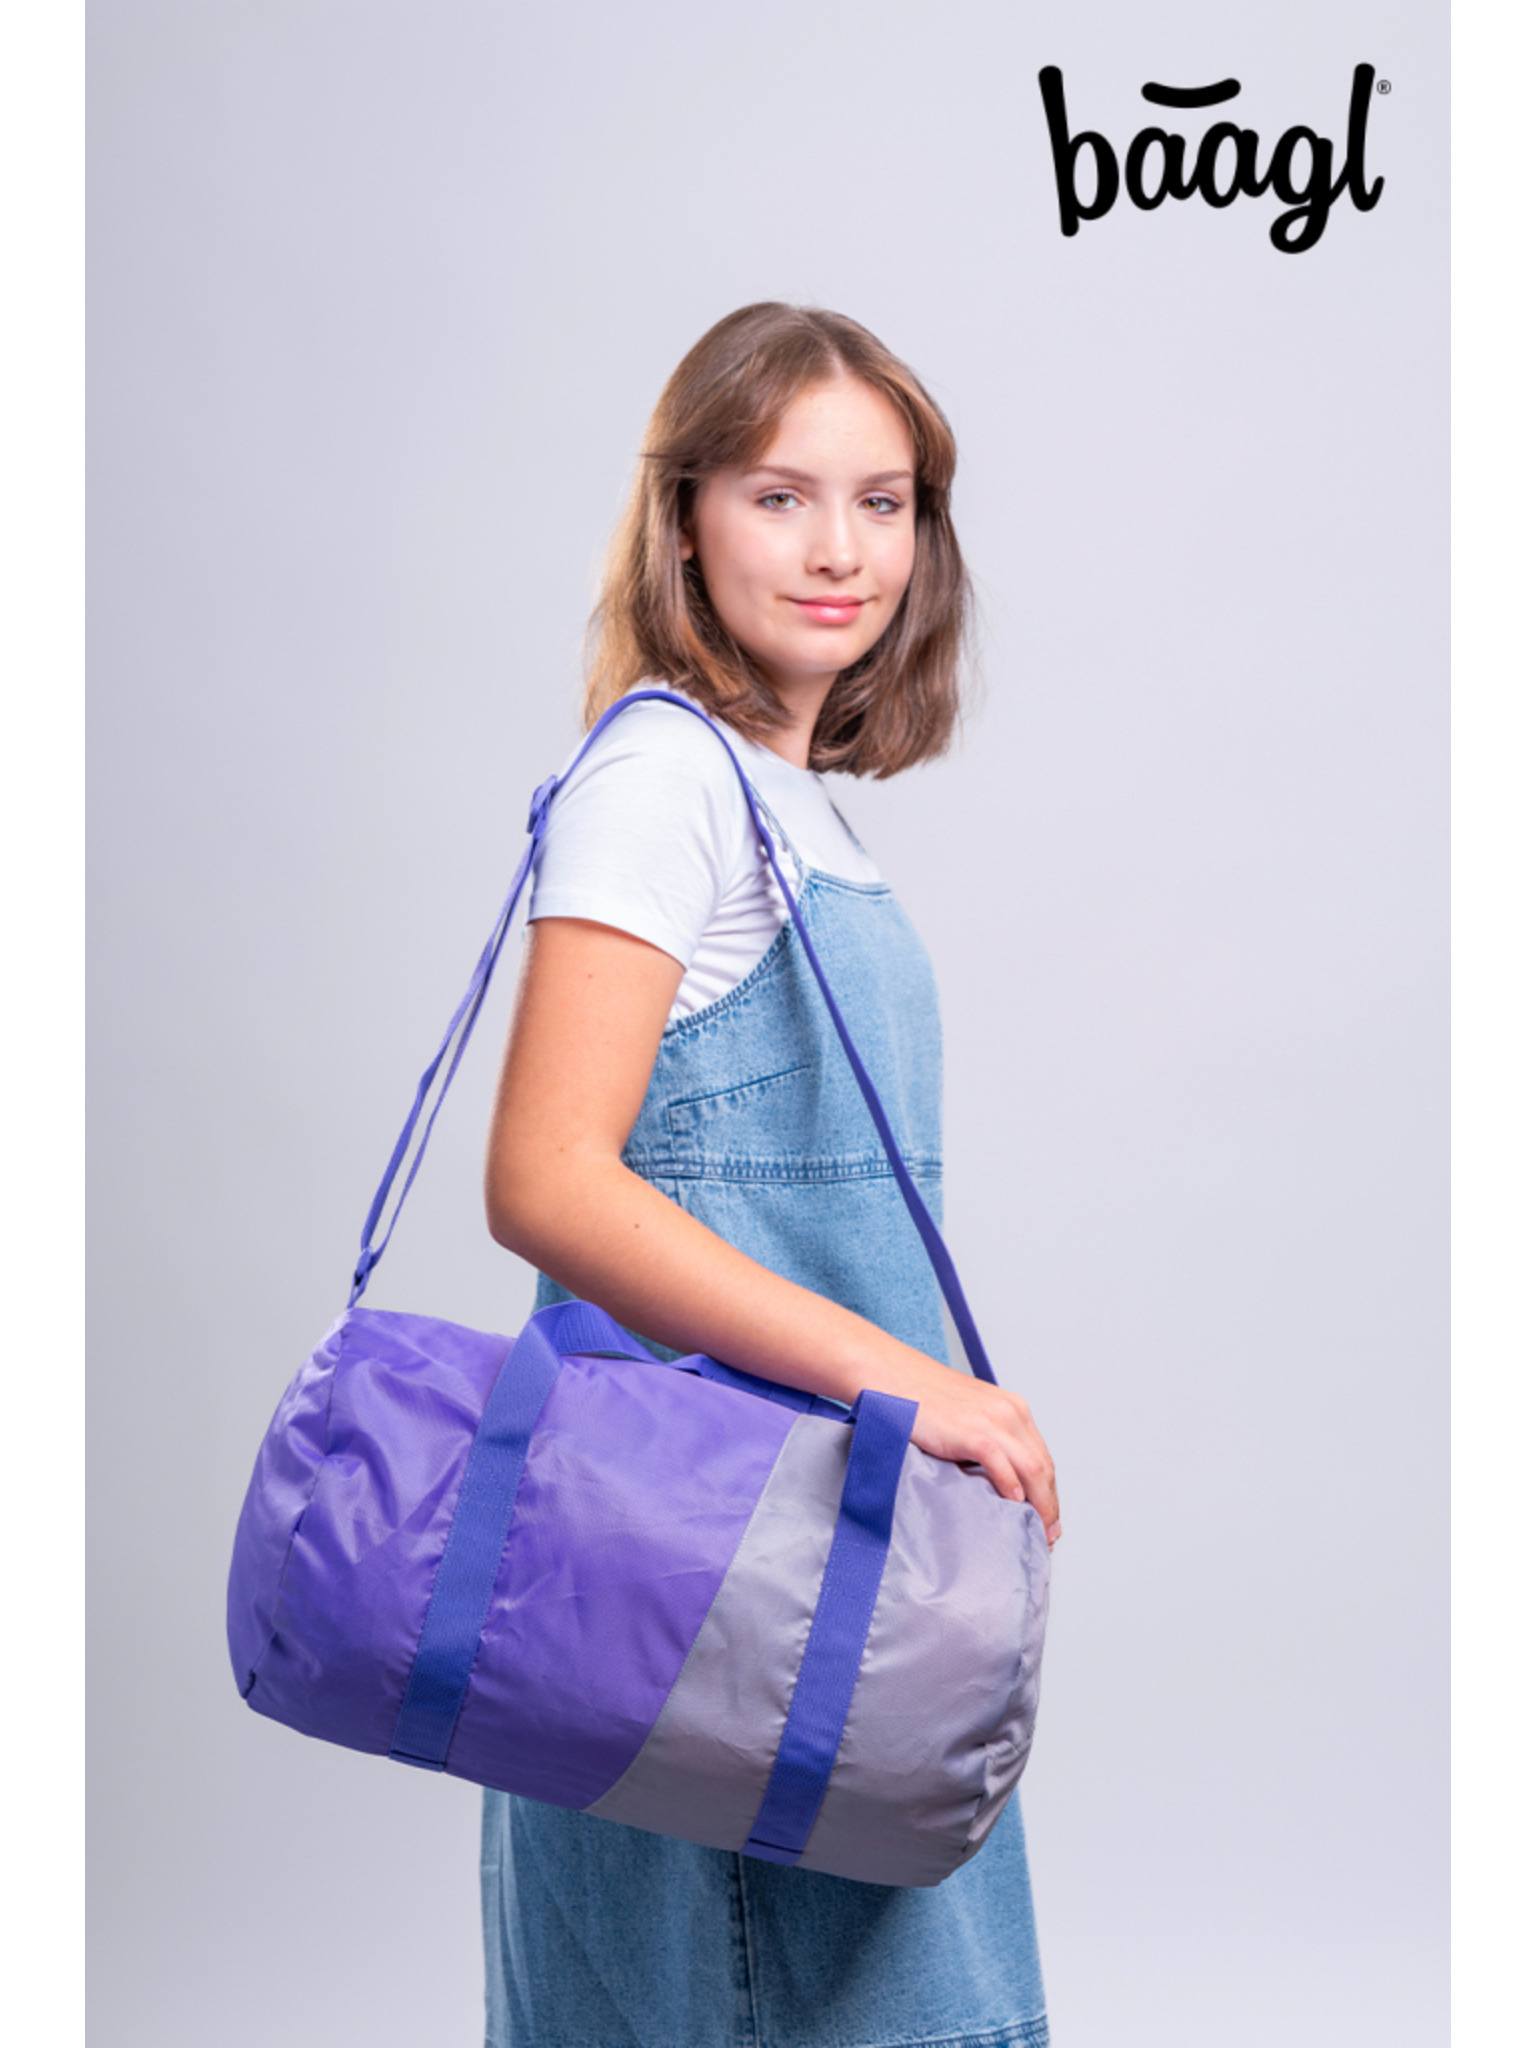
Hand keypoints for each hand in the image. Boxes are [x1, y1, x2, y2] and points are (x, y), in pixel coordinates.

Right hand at [900, 1359, 1060, 1543]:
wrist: (894, 1375)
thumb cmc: (924, 1398)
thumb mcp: (970, 1415)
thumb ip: (989, 1440)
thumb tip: (998, 1482)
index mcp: (1013, 1409)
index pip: (1043, 1459)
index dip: (1049, 1493)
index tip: (1048, 1519)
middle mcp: (1010, 1413)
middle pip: (1044, 1467)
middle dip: (1049, 1505)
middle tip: (1047, 1535)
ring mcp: (991, 1420)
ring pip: (1032, 1468)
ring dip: (1038, 1504)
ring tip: (1035, 1530)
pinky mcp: (970, 1430)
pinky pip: (1000, 1463)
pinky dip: (1011, 1486)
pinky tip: (1012, 1504)